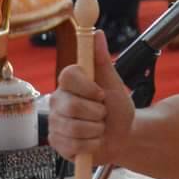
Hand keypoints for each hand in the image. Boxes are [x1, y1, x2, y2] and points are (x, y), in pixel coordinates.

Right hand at [48, 32, 134, 163]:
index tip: (101, 94)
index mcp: (70, 83)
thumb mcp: (114, 83)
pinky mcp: (57, 142)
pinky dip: (92, 144)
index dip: (87, 87)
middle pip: (72, 106)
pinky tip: (93, 140)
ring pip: (74, 127)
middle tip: (103, 113)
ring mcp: (55, 122)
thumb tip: (97, 34)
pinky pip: (74, 144)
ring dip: (96, 130)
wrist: (122, 136)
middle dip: (97, 113)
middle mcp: (58, 100)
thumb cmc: (117, 108)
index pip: (67, 76)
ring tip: (99, 127)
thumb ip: (103, 60)